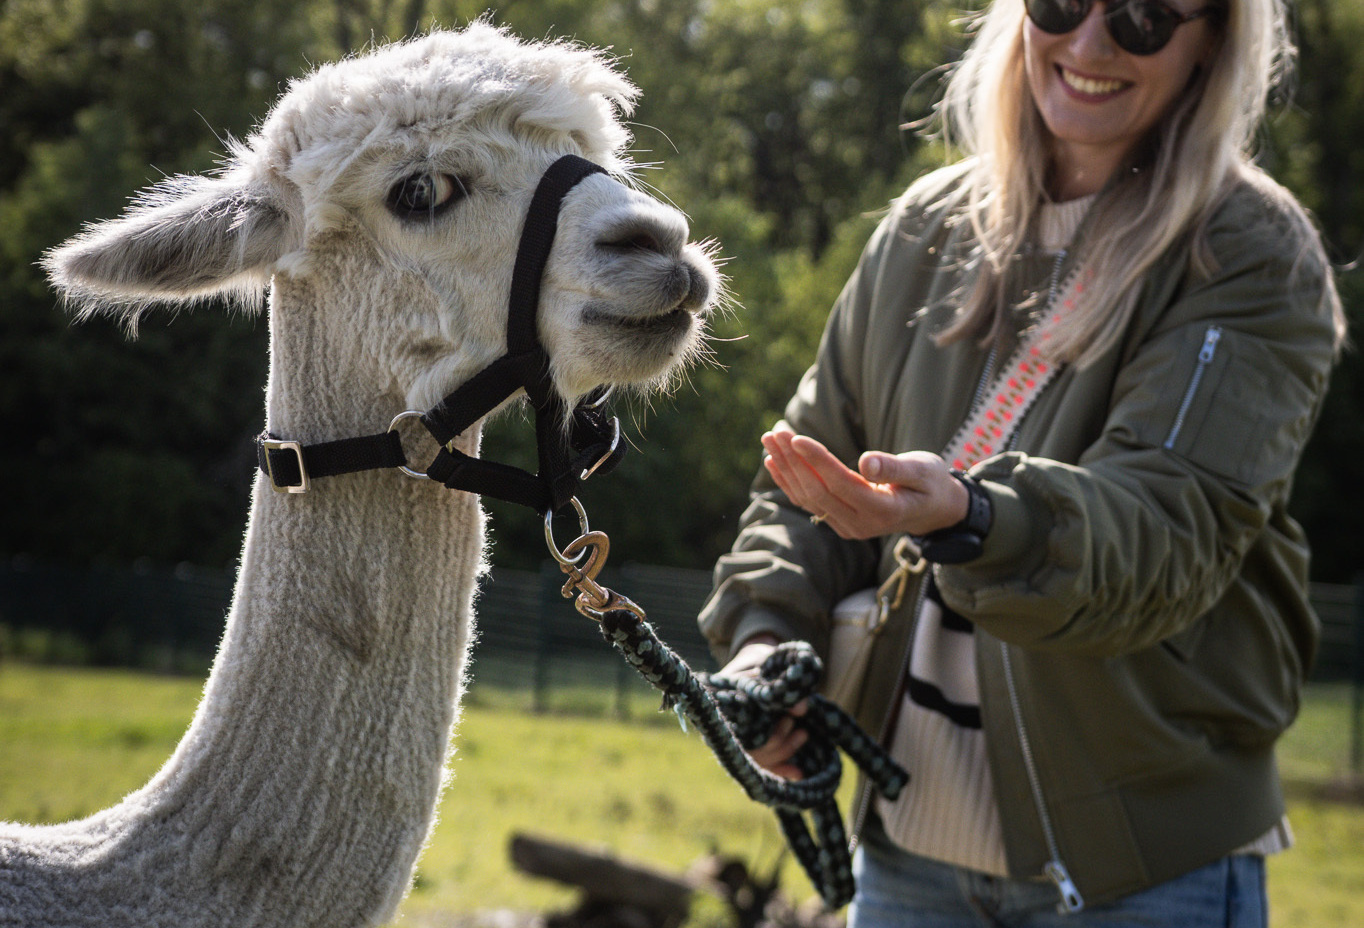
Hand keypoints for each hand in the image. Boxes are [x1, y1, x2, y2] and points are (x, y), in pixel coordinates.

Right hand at [717, 635, 808, 779]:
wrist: (759, 665)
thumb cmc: (763, 662)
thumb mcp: (773, 665)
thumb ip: (786, 683)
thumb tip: (802, 709)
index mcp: (724, 698)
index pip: (743, 723)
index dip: (768, 728)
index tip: (789, 720)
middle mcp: (727, 721)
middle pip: (750, 745)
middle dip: (778, 738)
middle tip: (792, 722)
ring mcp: (739, 736)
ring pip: (759, 757)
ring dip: (785, 750)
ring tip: (803, 734)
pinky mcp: (752, 746)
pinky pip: (763, 765)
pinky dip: (782, 770)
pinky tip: (798, 773)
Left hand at [760, 425, 967, 540]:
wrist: (934, 510)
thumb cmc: (931, 483)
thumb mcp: (922, 470)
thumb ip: (894, 468)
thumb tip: (865, 462)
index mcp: (884, 510)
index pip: (841, 483)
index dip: (817, 460)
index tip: (796, 438)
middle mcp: (861, 524)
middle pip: (818, 491)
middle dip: (794, 460)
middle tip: (776, 432)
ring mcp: (848, 527)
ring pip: (809, 497)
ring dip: (786, 468)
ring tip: (770, 439)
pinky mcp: (839, 522)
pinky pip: (809, 503)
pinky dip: (790, 482)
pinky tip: (773, 461)